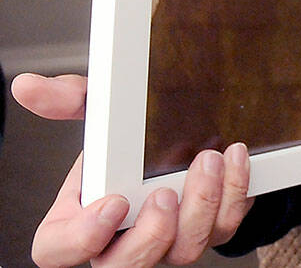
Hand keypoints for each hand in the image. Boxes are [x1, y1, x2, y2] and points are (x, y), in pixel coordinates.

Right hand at [11, 73, 254, 266]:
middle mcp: (121, 240)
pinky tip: (234, 158)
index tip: (113, 202)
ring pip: (183, 251)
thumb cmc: (128, 141)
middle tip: (165, 191)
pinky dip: (233, 193)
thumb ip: (69, 101)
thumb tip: (29, 87)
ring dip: (201, 206)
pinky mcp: (207, 231)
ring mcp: (167, 242)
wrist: (181, 139)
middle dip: (151, 233)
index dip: (83, 237)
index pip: (60, 249)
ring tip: (209, 160)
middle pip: (127, 266)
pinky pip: (224, 228)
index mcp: (80, 218)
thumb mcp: (100, 114)